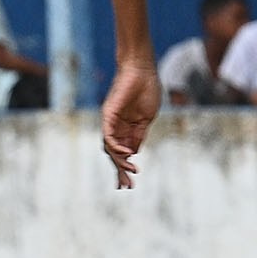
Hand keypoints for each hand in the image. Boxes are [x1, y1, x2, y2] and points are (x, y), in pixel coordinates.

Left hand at [99, 61, 161, 189]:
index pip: (125, 152)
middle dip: (121, 171)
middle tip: (127, 186)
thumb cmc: (147, 90)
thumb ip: (139, 135)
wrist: (142, 71)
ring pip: (111, 149)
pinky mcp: (108, 117)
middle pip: (116, 154)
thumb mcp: (147, 118)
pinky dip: (117, 148)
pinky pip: (109, 137)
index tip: (133, 179)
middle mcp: (117, 128)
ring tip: (131, 173)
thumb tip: (134, 152)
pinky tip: (127, 155)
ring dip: (121, 162)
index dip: (127, 166)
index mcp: (128, 128)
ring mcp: (111, 123)